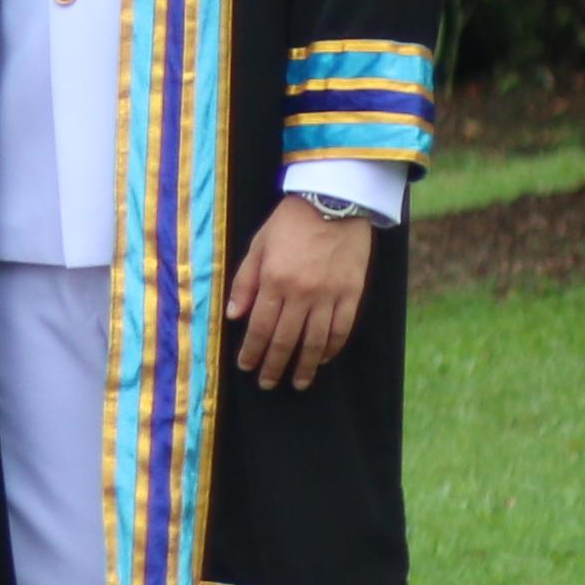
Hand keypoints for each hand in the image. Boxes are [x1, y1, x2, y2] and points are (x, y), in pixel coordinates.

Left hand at [226, 195, 376, 392]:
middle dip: (274, 365)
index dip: (252, 351)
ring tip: (296, 382)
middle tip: (267, 383)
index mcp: (274, 280)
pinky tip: (322, 360)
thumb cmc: (291, 222)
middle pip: (285, 340)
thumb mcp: (258, 245)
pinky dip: (332, 348)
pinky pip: (342, 329)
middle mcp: (301, 293)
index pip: (260, 327)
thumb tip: (233, 316)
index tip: (246, 366)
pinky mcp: (352, 293)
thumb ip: (245, 282)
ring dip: (304, 366)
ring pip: (315, 341)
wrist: (335, 201)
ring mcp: (329, 295)